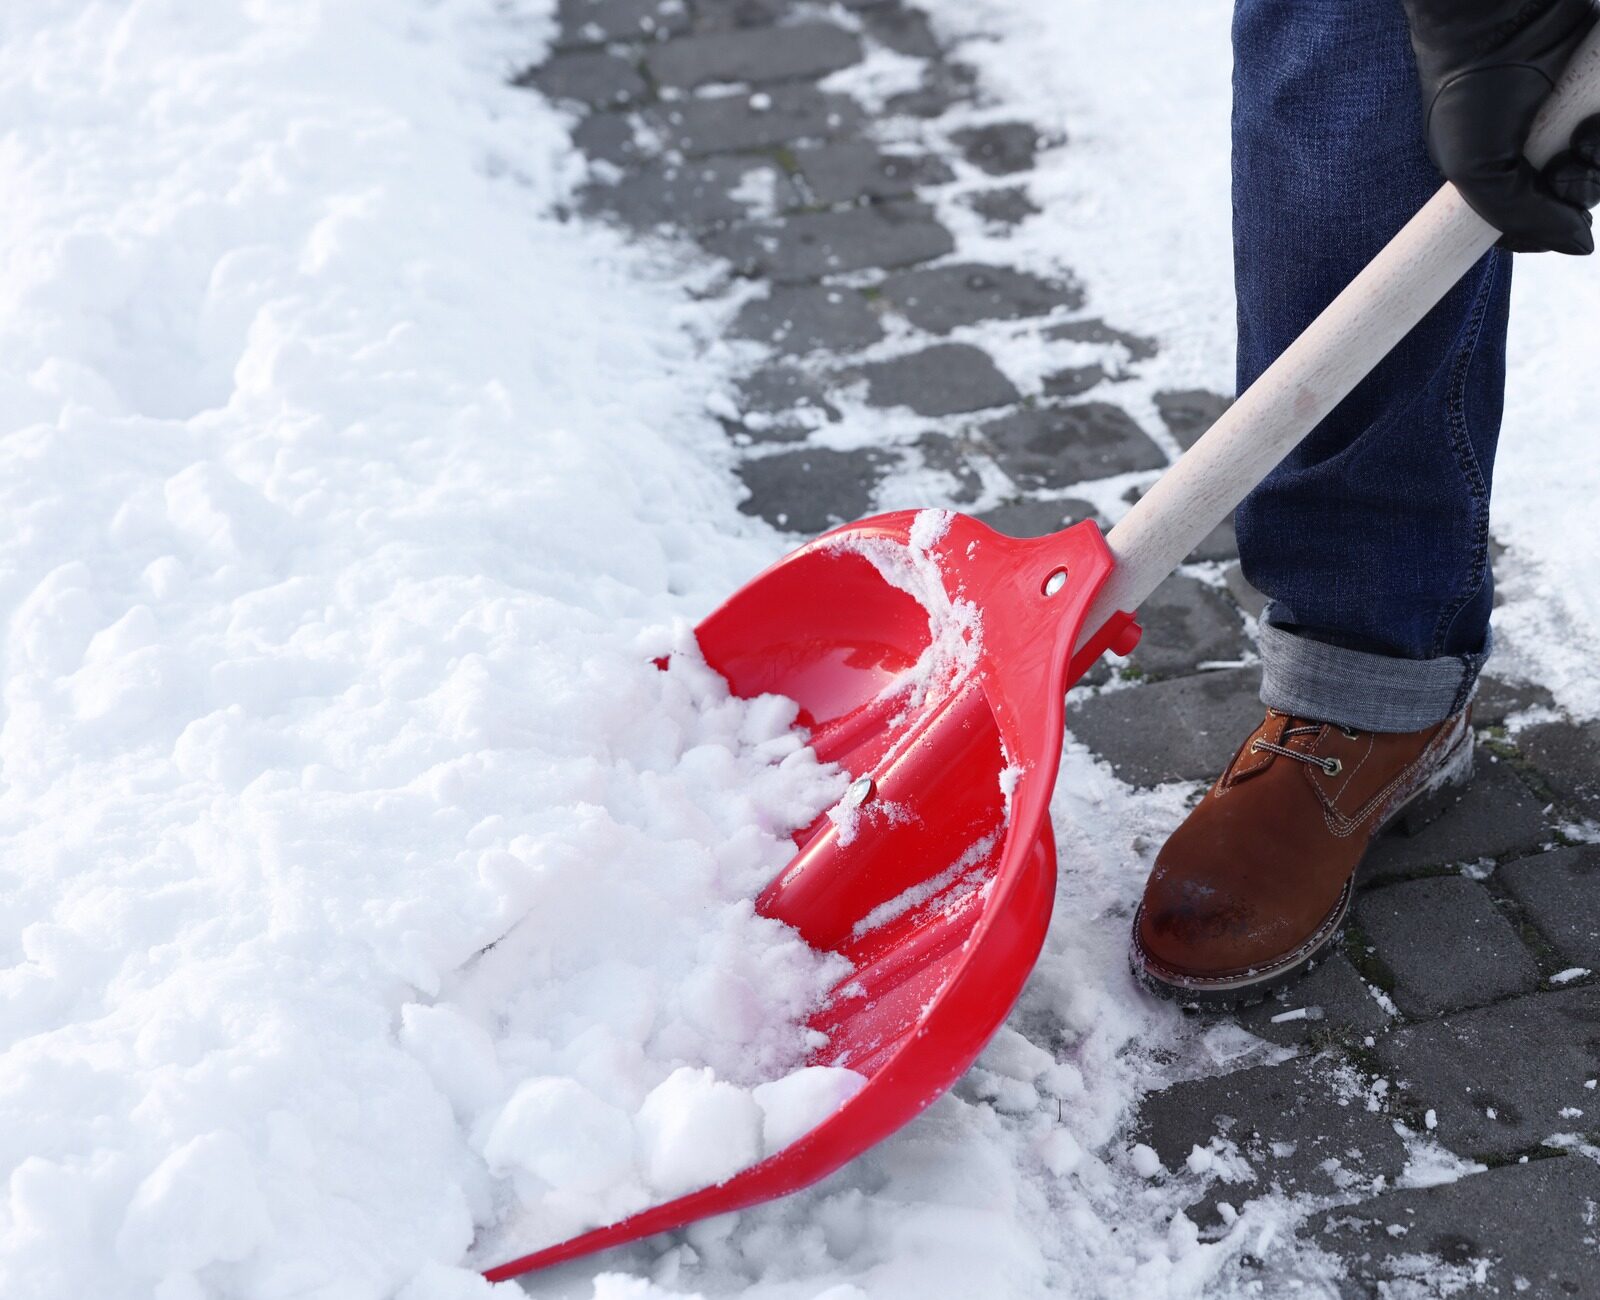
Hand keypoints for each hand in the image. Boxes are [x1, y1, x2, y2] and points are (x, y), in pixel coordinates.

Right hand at [1403, 0, 1599, 252]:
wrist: (1496, 16)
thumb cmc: (1470, 90)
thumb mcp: (1476, 172)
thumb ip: (1524, 219)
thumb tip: (1584, 247)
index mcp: (1501, 173)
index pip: (1536, 226)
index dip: (1545, 232)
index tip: (1545, 213)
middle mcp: (1541, 149)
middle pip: (1582, 198)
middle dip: (1581, 192)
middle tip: (1567, 169)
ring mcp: (1574, 119)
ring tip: (1586, 135)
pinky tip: (1595, 119)